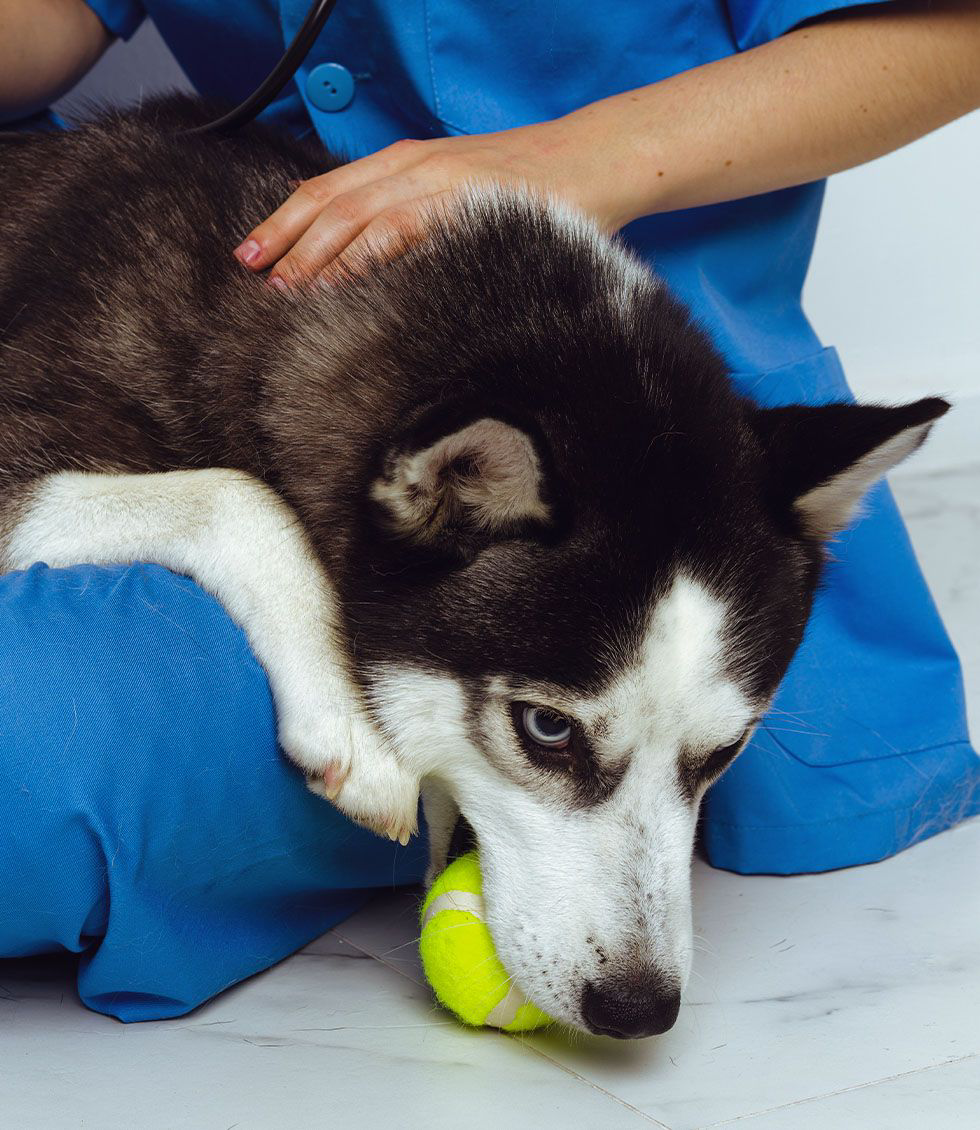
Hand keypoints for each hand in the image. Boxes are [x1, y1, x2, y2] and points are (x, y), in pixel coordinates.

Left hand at [233, 114, 636, 286]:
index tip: (252, 255)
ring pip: (358, 214)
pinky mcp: (468, 202)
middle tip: (252, 276)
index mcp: (407, 163)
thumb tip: (378, 266)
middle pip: (330, 201)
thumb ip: (417, 221)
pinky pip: (406, 227)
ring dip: (316, 253)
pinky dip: (369, 253)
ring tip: (286, 287)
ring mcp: (439, 181)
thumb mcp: (460, 196)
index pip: (329, 190)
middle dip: (285, 239)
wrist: (594, 158)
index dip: (284, 222)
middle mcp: (414, 166)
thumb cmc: (531, 188)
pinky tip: (345, 279)